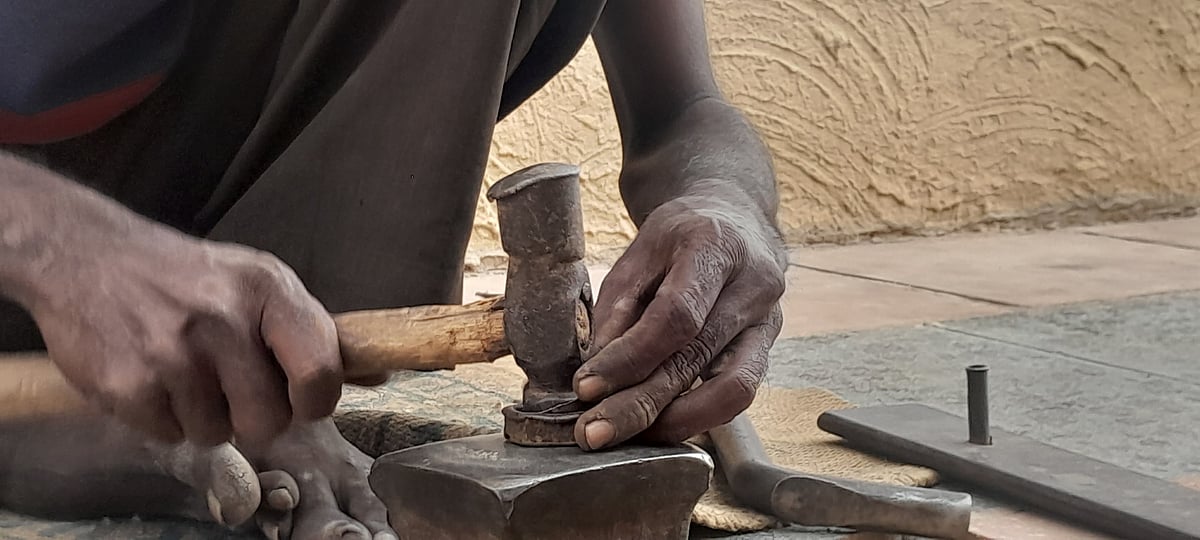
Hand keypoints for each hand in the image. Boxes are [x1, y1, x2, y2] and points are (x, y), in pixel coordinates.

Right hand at [29, 223, 342, 447]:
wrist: (84, 255)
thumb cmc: (186, 277)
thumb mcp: (259, 283)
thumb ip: (314, 332)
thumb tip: (378, 375)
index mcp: (267, 291)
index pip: (320, 372)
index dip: (317, 401)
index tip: (303, 400)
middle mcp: (223, 319)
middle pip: (271, 420)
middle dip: (256, 417)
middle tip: (233, 387)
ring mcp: (173, 354)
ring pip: (219, 434)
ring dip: (206, 417)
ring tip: (186, 373)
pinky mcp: (128, 384)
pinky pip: (170, 437)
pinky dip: (163, 420)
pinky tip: (152, 378)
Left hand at [572, 191, 784, 449]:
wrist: (735, 217)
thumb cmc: (681, 235)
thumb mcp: (639, 254)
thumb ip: (616, 309)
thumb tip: (594, 374)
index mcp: (715, 246)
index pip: (675, 316)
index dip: (629, 358)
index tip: (586, 387)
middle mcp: (754, 284)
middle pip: (696, 359)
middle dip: (640, 405)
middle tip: (594, 433)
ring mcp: (770, 318)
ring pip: (730, 390)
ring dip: (674, 423)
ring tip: (626, 436)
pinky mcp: (770, 346)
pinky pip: (739, 394)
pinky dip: (697, 415)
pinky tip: (660, 424)